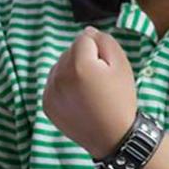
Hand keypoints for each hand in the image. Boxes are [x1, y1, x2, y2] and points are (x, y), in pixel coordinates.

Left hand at [42, 26, 137, 158]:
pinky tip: (78, 97)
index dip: (99, 49)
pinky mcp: (46, 103)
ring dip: (72, 69)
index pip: (84, 38)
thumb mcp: (121, 64)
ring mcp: (50, 91)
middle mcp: (59, 76)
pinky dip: (64, 84)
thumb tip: (88, 31)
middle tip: (99, 79)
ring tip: (88, 88)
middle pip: (70, 50)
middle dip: (84, 57)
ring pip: (60, 64)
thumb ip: (104, 40)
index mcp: (79, 65)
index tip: (106, 67)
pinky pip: (54, 81)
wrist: (113, 136)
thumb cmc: (120, 98)